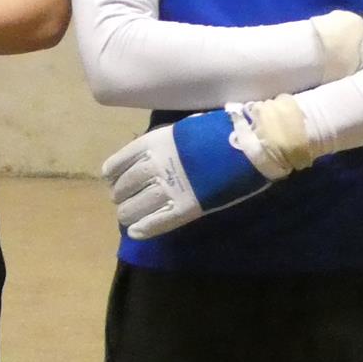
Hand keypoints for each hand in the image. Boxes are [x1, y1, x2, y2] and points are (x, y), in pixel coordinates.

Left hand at [102, 100, 308, 238]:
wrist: (250, 144)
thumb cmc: (222, 130)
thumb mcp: (184, 128)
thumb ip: (165, 143)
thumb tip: (154, 154)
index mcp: (153, 142)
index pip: (119, 162)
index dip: (113, 174)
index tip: (112, 179)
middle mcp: (154, 165)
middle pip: (124, 186)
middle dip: (120, 194)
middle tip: (122, 200)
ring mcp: (168, 188)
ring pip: (134, 206)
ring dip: (127, 213)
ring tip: (126, 217)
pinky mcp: (185, 207)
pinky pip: (156, 222)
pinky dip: (143, 228)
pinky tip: (135, 233)